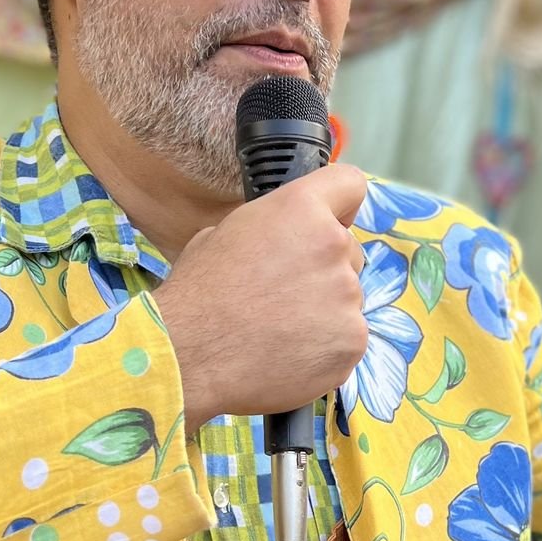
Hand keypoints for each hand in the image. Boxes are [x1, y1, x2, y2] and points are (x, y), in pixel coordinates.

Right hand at [155, 164, 367, 432]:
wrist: (189, 356)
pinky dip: (326, 348)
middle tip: (285, 293)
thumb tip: (280, 240)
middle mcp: (333, 245)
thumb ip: (269, 228)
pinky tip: (290, 354)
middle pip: (350, 249)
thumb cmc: (197, 294)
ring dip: (325, 310)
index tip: (328, 224)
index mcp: (300, 209)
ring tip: (280, 330)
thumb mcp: (222, 235)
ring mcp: (348, 295)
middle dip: (326, 267)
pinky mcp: (352, 340)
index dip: (339, 206)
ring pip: (348, 297)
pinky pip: (347, 337)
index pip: (349, 184)